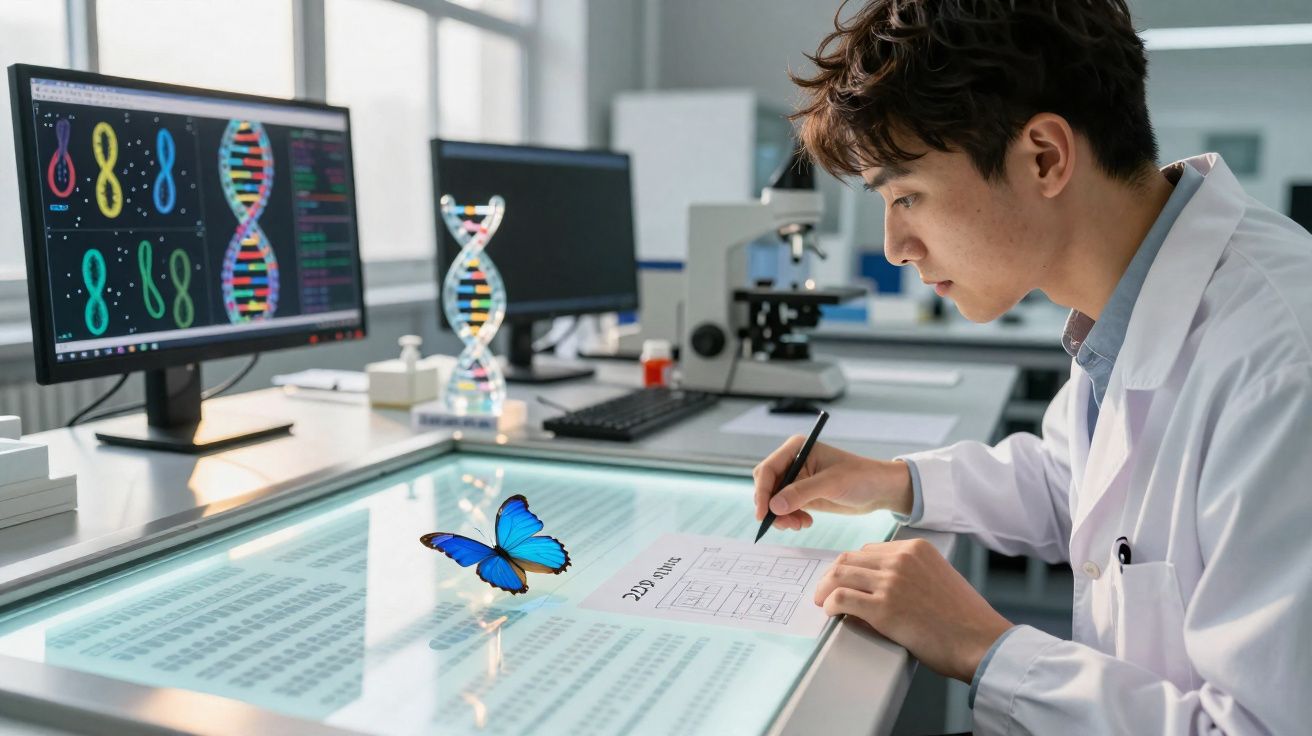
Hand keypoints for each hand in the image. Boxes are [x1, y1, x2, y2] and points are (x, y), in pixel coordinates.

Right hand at [752, 437, 913, 530]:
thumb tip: (774, 506)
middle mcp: (792, 461)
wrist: (880, 490)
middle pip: (766, 486)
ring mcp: (796, 479)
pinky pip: (784, 508)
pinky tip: (805, 523)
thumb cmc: (861, 477)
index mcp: (796, 448)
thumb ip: (801, 493)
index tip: (763, 514)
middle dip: (772, 507)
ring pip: (773, 500)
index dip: (762, 492)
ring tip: (800, 525)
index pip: (767, 470)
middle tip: (785, 524)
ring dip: (782, 516)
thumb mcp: (831, 484)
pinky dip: (790, 518)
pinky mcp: (802, 494)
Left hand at [814, 538, 1012, 681]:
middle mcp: (901, 559)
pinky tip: (831, 613)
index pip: (868, 550)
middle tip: (825, 592)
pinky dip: (830, 605)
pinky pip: (841, 599)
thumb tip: (874, 586)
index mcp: (915, 548)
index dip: (851, 567)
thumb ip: (908, 574)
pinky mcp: (883, 608)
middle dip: (832, 576)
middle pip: (849, 559)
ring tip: (823, 602)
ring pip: (839, 576)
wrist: (981, 641)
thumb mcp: (936, 578)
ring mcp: (891, 582)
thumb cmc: (963, 618)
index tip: (843, 580)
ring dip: (825, 590)